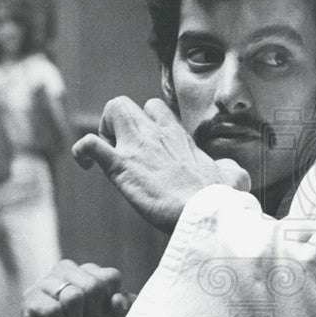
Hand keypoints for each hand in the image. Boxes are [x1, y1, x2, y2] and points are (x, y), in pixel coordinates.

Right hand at [23, 260, 134, 316]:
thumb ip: (126, 310)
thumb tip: (118, 298)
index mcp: (91, 272)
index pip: (111, 277)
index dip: (111, 305)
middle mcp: (68, 270)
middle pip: (92, 285)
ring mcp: (46, 282)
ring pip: (73, 297)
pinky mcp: (30, 298)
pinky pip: (53, 310)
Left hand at [72, 97, 250, 231]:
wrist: (204, 211)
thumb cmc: (219, 197)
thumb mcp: (232, 176)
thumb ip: (230, 169)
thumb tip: (232, 171)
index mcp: (177, 135)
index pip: (154, 109)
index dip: (143, 122)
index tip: (145, 146)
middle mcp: (155, 134)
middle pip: (125, 104)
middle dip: (116, 124)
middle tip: (122, 150)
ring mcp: (137, 147)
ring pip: (110, 112)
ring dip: (103, 131)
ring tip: (109, 156)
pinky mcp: (121, 166)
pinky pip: (90, 143)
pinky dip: (83, 151)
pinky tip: (85, 164)